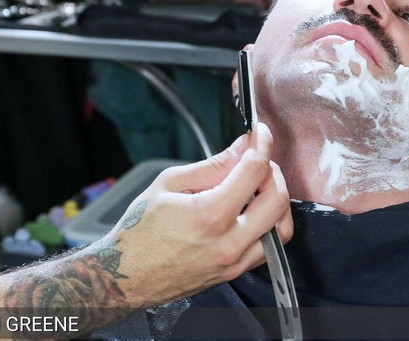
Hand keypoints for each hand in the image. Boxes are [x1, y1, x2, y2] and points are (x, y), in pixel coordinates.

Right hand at [104, 123, 292, 306]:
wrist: (126, 276)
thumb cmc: (140, 230)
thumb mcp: (168, 184)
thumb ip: (211, 166)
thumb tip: (241, 148)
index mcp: (210, 214)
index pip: (253, 171)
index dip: (261, 145)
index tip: (260, 134)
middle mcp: (229, 241)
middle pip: (277, 199)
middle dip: (272, 170)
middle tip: (257, 159)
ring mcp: (235, 262)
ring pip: (282, 227)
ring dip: (276, 200)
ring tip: (256, 187)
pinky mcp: (234, 272)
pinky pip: (269, 247)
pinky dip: (269, 224)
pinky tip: (250, 211)